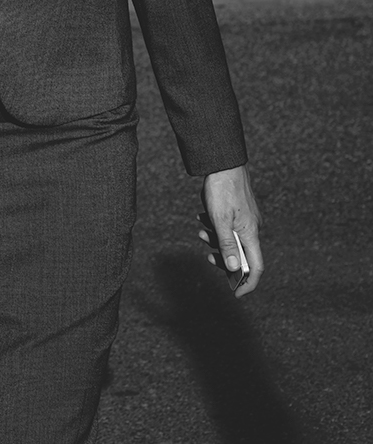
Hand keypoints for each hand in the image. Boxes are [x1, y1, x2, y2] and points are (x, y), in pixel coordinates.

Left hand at [198, 165, 263, 297]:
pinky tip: (202, 218)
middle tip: (207, 256)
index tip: (237, 294)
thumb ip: (226, 244)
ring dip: (215, 240)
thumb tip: (234, 267)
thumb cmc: (222, 190)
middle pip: (242, 254)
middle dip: (224, 259)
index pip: (256, 266)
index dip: (248, 282)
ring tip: (201, 231)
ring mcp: (247, 219)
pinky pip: (228, 226)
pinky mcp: (239, 211)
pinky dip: (215, 227)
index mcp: (250, 233)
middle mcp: (253, 228)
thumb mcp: (219, 220)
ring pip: (232, 239)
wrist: (223, 163)